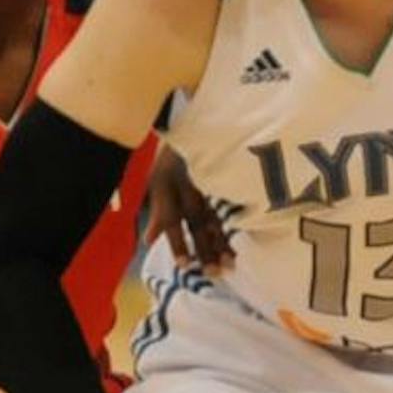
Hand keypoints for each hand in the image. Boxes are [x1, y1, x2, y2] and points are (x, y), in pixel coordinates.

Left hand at [145, 146, 232, 271]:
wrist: (196, 119)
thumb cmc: (175, 156)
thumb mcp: (160, 180)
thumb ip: (158, 213)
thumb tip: (148, 240)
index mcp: (167, 184)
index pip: (172, 218)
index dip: (177, 243)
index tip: (185, 265)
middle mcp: (187, 183)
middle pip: (198, 221)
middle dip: (205, 249)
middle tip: (213, 273)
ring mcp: (208, 177)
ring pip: (217, 214)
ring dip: (223, 241)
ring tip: (231, 264)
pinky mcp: (225, 172)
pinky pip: (231, 200)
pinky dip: (237, 220)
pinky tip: (244, 237)